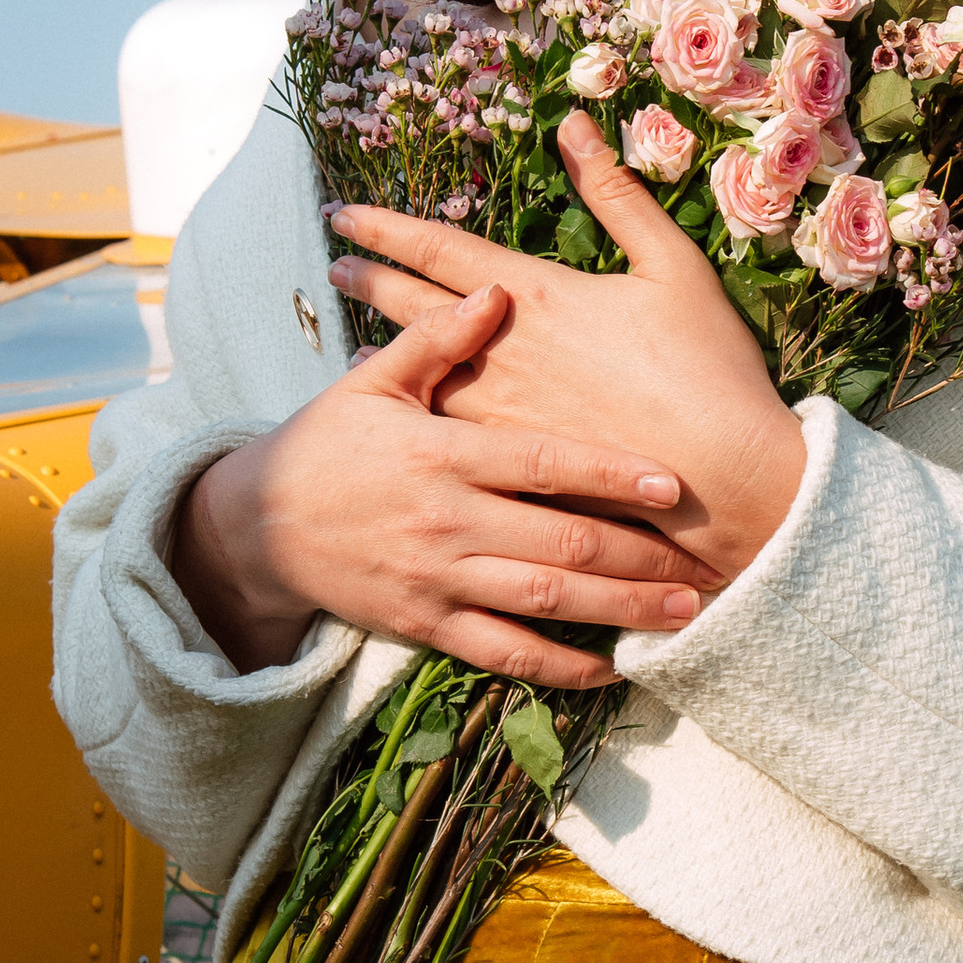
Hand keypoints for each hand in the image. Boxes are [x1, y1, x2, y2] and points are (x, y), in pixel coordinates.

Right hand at [171, 271, 709, 684]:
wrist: (256, 527)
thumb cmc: (326, 444)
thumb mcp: (373, 382)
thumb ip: (439, 341)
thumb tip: (498, 292)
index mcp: (443, 456)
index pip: (543, 465)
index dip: (611, 474)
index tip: (673, 483)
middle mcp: (447, 523)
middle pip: (561, 543)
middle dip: (639, 557)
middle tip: (706, 564)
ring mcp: (438, 581)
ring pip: (544, 604)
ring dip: (619, 613)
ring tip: (682, 614)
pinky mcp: (426, 627)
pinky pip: (503, 655)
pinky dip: (559, 668)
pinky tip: (610, 670)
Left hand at [327, 115, 806, 591]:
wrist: (721, 477)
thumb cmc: (706, 367)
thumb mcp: (670, 264)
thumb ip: (616, 192)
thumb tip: (575, 123)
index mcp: (537, 295)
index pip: (440, 249)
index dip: (385, 229)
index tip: (343, 216)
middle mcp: (502, 350)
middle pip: (414, 306)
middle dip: (370, 281)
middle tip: (334, 266)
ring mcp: (499, 410)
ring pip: (419, 371)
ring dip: (380, 348)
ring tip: (347, 339)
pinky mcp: (509, 462)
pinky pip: (441, 427)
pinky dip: (414, 410)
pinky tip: (399, 413)